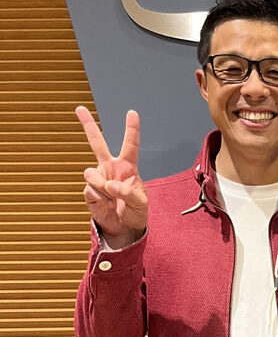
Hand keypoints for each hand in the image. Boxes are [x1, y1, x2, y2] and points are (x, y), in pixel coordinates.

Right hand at [76, 106, 147, 247]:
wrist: (123, 227)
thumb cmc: (135, 212)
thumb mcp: (140, 204)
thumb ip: (128, 193)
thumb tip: (111, 185)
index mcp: (127, 167)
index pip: (130, 146)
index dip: (131, 129)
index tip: (132, 113)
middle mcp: (110, 168)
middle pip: (97, 143)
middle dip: (88, 125)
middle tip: (79, 108)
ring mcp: (98, 178)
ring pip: (91, 173)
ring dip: (102, 186)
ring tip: (112, 198)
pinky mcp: (89, 190)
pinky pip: (90, 189)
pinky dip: (100, 199)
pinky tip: (106, 205)